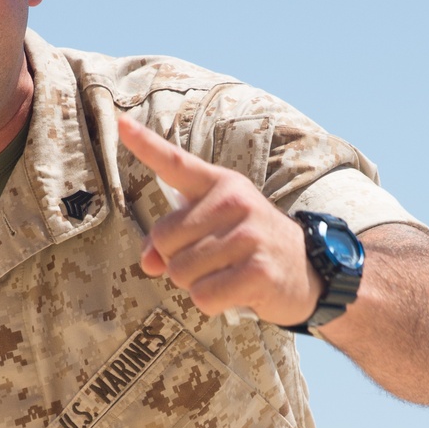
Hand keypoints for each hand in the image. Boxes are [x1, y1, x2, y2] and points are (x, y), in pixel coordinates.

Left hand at [118, 114, 321, 326]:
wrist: (308, 273)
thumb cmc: (249, 248)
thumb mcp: (213, 232)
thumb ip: (172, 240)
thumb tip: (147, 262)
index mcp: (221, 185)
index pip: (176, 163)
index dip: (145, 144)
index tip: (120, 123)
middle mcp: (234, 202)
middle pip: (164, 240)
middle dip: (176, 261)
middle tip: (211, 262)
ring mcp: (249, 235)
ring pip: (181, 272)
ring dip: (195, 284)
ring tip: (226, 275)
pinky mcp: (258, 270)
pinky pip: (203, 296)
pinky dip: (210, 304)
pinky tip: (234, 293)